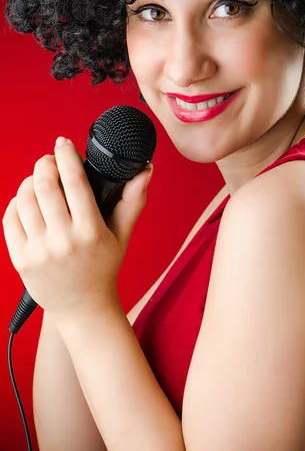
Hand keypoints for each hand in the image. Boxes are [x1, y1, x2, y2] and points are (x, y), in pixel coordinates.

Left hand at [2, 136, 152, 319]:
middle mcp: (63, 241)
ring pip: (24, 199)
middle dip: (45, 163)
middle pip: (44, 185)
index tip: (63, 143)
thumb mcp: (122, 235)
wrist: (82, 306)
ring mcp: (39, 251)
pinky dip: (16, 203)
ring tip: (39, 181)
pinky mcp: (21, 260)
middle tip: (50, 160)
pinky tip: (28, 202)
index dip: (66, 156)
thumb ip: (132, 200)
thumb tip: (146, 171)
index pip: (74, 182)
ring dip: (29, 181)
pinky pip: (10, 219)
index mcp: (91, 232)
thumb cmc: (103, 267)